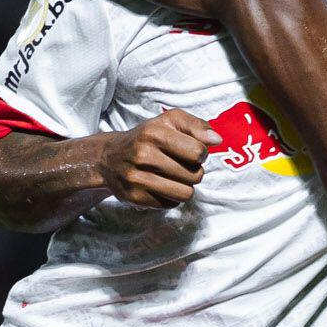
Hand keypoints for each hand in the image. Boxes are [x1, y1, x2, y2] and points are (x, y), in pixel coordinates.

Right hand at [100, 108, 214, 208]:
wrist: (109, 157)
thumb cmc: (147, 137)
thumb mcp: (170, 121)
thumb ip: (197, 126)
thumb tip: (217, 140)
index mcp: (154, 133)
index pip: (198, 152)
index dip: (200, 154)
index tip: (191, 152)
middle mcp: (143, 155)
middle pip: (194, 176)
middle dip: (194, 172)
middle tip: (181, 166)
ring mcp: (137, 178)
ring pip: (185, 194)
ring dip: (185, 187)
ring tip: (175, 178)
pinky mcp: (134, 197)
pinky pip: (170, 204)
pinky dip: (170, 197)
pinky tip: (160, 186)